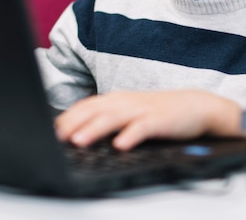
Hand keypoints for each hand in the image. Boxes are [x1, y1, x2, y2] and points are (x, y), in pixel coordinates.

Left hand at [54, 89, 243, 150]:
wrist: (194, 106)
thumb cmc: (158, 112)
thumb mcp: (129, 112)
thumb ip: (108, 119)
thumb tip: (79, 132)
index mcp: (116, 99)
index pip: (86, 106)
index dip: (68, 117)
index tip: (51, 131)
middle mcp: (125, 102)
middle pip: (95, 110)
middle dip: (74, 123)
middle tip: (57, 137)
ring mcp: (142, 110)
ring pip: (113, 118)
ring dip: (94, 129)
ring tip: (79, 141)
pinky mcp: (159, 120)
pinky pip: (142, 128)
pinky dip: (130, 136)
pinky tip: (120, 145)